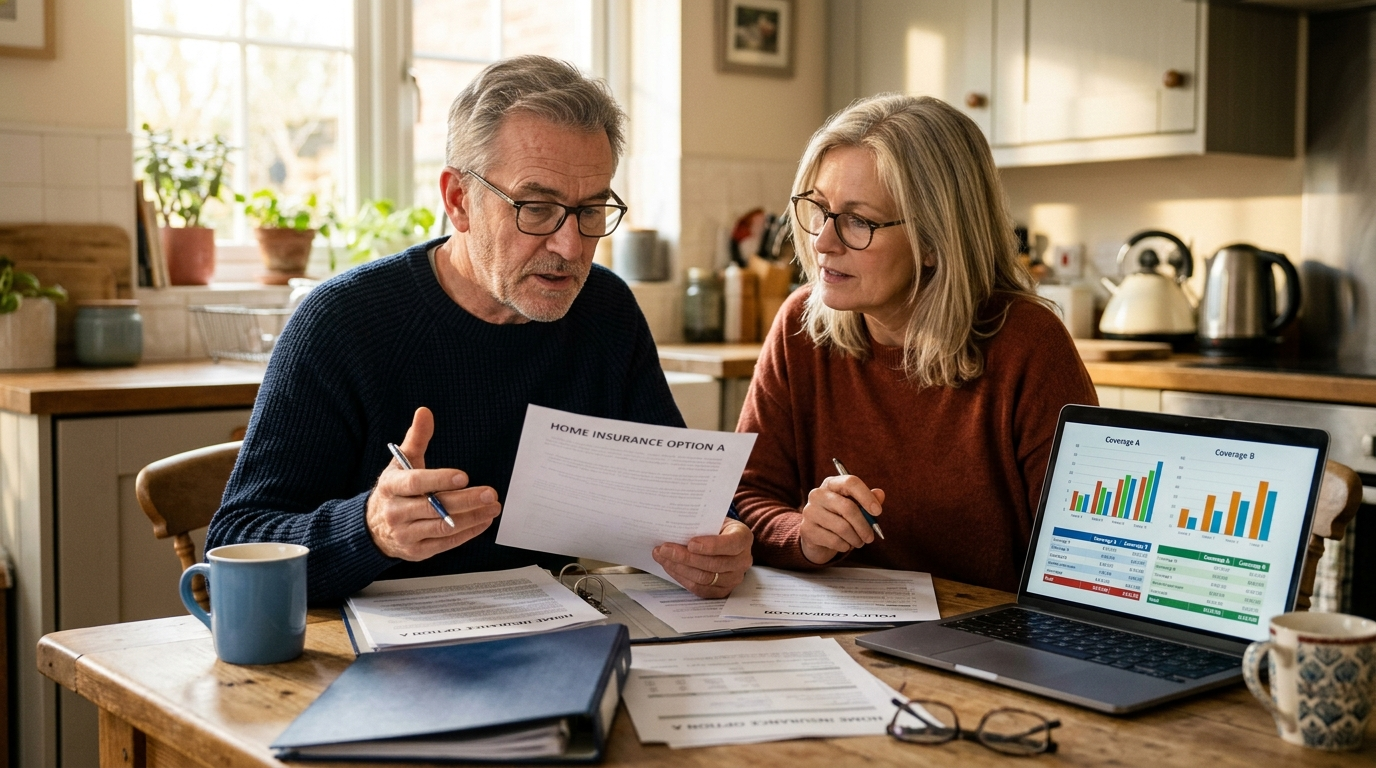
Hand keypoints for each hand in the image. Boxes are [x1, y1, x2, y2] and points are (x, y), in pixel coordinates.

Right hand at [366, 407, 501, 560]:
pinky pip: (446, 543)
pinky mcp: (417, 551)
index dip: (439, 480)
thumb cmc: (394, 491)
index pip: (415, 483)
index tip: (464, 476)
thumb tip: (425, 412)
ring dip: (472, 517)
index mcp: (391, 487)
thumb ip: (416, 438)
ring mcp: (406, 534)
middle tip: (490, 493)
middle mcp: (396, 512)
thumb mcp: (401, 464)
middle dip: (465, 500)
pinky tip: (484, 521)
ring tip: (493, 507)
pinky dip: (468, 532)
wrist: (373, 528)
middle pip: (434, 507)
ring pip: (443, 527)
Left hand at [652, 519, 752, 597]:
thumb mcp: (713, 519)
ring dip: (679, 568)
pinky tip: (670, 567)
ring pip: (704, 578)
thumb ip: (701, 523)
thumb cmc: (715, 527)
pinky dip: (682, 578)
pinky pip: (700, 589)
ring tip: (662, 557)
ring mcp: (734, 578)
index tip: (690, 543)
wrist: (723, 540)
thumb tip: (674, 527)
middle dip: (686, 557)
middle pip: (713, 564)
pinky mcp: (722, 591)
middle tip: (665, 549)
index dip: (710, 546)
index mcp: (743, 538)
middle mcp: (743, 560)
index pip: (731, 544)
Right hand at [799, 474, 885, 564]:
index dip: (866, 497)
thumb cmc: (840, 517)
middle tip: (870, 537)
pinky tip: (845, 545)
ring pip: (842, 527)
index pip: (850, 482)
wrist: (817, 536)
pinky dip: (844, 546)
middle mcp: (818, 494)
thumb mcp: (856, 506)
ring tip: (859, 542)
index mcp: (831, 484)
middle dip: (863, 525)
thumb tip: (880, 494)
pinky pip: (833, 540)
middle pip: (847, 507)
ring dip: (856, 539)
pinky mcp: (807, 529)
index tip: (878, 512)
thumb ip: (869, 500)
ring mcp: (810, 511)